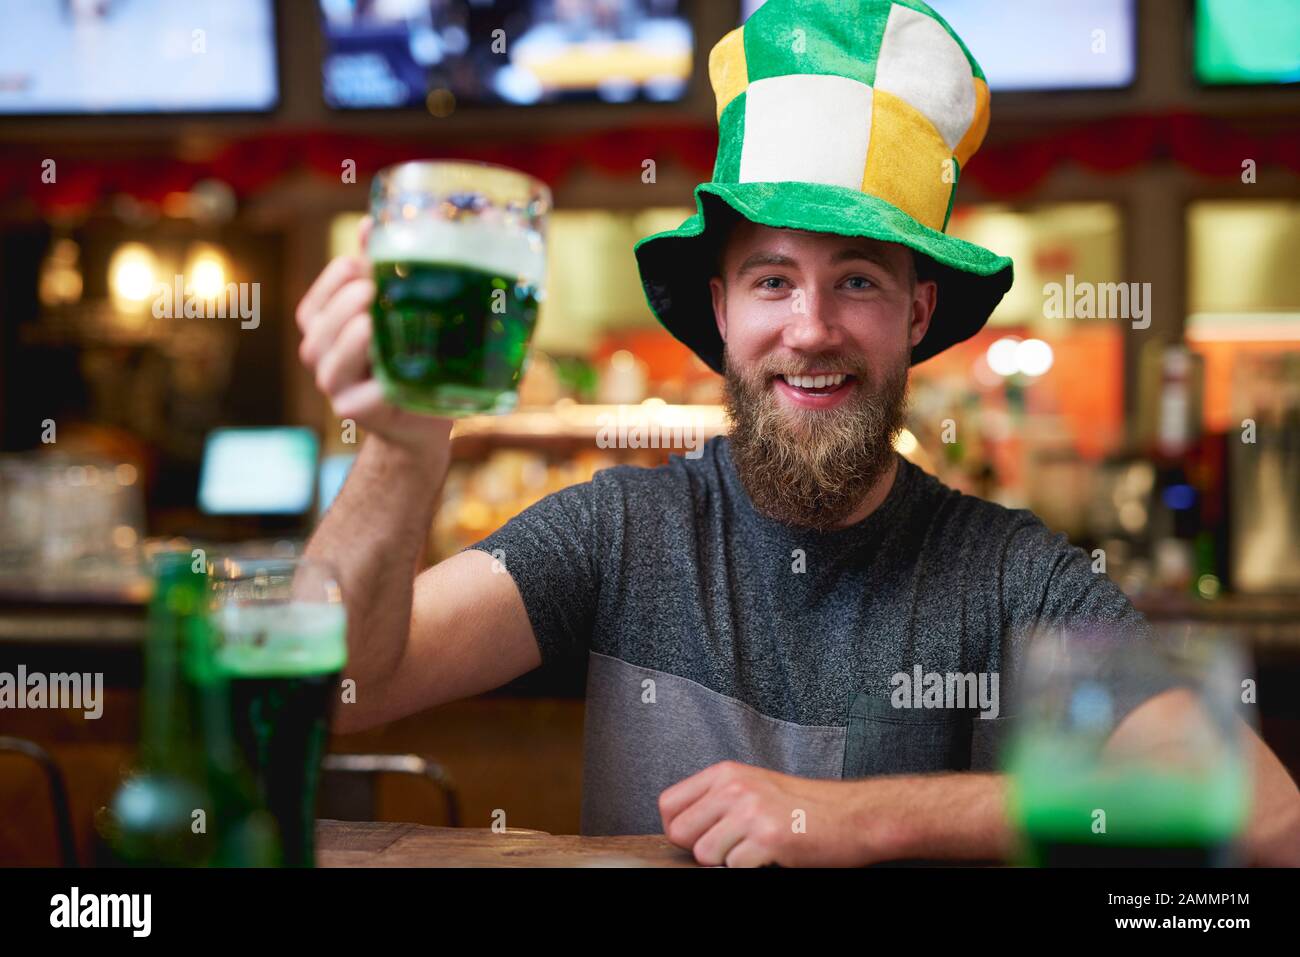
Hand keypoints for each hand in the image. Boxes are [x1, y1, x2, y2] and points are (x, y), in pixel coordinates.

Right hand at [295, 215, 452, 458]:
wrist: (422, 417)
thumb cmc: (409, 356)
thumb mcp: (397, 309)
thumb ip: (381, 269)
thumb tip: (374, 222)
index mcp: (325, 319)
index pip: (333, 280)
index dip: (355, 269)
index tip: (385, 271)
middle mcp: (319, 351)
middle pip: (324, 317)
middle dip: (352, 300)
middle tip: (379, 293)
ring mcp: (333, 384)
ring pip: (334, 354)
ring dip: (356, 336)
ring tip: (375, 324)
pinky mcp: (355, 411)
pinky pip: (364, 393)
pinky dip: (380, 382)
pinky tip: (399, 371)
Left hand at [659, 760, 896, 866]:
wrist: (854, 815)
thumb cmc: (808, 805)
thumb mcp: (755, 786)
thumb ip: (718, 799)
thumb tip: (682, 826)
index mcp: (726, 773)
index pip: (669, 803)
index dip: (679, 829)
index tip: (697, 837)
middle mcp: (734, 788)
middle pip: (680, 832)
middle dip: (700, 848)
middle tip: (729, 848)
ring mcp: (750, 811)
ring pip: (705, 854)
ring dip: (728, 861)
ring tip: (755, 850)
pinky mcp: (768, 838)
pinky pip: (735, 868)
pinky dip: (751, 869)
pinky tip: (771, 856)